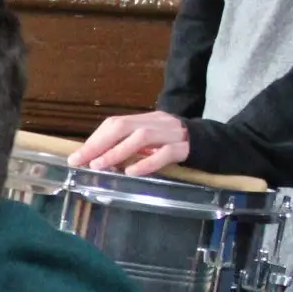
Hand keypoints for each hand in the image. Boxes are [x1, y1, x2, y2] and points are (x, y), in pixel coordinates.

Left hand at [75, 110, 192, 176]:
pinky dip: (147, 162)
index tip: (77, 156)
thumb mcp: (151, 142)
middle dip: (99, 144)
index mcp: (147, 118)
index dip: (95, 139)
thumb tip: (97, 159)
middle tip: (82, 161)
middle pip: (123, 126)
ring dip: (117, 152)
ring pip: (142, 137)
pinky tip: (132, 172)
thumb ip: (130, 146)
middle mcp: (158, 121)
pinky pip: (165, 153)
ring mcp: (173, 133)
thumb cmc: (176, 145)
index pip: (115, 123)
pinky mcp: (186, 148)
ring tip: (101, 166)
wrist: (215, 142)